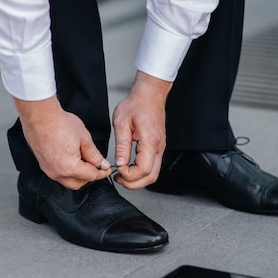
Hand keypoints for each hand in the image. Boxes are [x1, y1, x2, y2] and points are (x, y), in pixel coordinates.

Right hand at [13, 96, 111, 189]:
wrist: (40, 116)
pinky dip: (67, 170)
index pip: (91, 176)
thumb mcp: (84, 139)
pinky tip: (71, 158)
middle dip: (89, 176)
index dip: (102, 172)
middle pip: (79, 183)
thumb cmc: (59, 124)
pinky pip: (58, 174)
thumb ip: (95, 155)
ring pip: (67, 180)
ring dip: (78, 175)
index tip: (106, 168)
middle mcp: (57, 173)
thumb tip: (101, 164)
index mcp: (70, 168)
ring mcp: (48, 170)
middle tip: (97, 165)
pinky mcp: (43, 165)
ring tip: (83, 159)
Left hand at [112, 72, 171, 189]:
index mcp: (150, 141)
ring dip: (138, 180)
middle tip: (118, 178)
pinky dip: (141, 172)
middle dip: (133, 183)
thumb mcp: (122, 122)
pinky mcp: (158, 148)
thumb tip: (120, 163)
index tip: (117, 169)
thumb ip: (121, 145)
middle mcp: (158, 147)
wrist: (150, 94)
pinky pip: (153, 166)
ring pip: (153, 174)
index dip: (129, 174)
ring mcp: (160, 148)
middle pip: (151, 177)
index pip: (143, 169)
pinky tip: (129, 168)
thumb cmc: (136, 104)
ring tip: (122, 174)